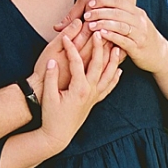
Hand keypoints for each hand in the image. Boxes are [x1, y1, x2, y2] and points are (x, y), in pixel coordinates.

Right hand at [36, 30, 121, 153]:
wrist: (58, 135)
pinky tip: (119, 71)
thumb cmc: (51, 116)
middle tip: (99, 33)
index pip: (77, 62)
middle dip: (99, 47)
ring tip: (117, 48)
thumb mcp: (48, 96)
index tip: (66, 36)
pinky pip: (109, 87)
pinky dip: (115, 78)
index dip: (71, 48)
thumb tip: (52, 61)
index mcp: (79, 88)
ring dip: (113, 61)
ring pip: (109, 75)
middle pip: (99, 65)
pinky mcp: (94, 102)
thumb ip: (51, 78)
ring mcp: (94, 97)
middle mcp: (90, 91)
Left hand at [82, 2, 167, 73]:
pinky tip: (101, 35)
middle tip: (86, 15)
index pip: (119, 2)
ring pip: (120, 25)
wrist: (161, 56)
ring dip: (104, 24)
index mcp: (137, 13)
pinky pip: (123, 40)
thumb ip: (122, 17)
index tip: (90, 3)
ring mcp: (140, 34)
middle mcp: (140, 21)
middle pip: (118, 12)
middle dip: (100, 12)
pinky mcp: (138, 47)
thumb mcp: (136, 24)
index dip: (104, 1)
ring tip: (90, 25)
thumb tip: (101, 9)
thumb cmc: (143, 38)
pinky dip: (112, 36)